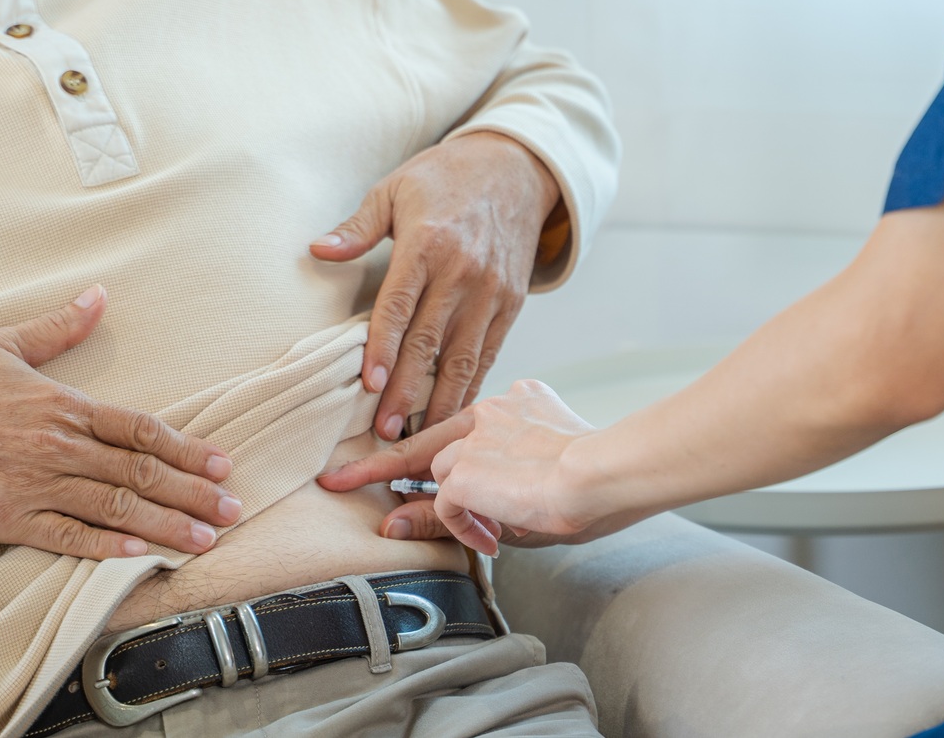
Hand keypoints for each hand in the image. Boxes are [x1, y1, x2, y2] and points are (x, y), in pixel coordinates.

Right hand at [0, 285, 241, 560]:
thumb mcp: (2, 343)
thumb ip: (58, 327)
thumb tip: (100, 294)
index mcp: (62, 405)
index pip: (140, 429)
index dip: (186, 447)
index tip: (221, 463)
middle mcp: (57, 445)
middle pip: (139, 472)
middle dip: (192, 492)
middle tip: (233, 509)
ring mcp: (33, 484)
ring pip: (114, 508)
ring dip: (165, 524)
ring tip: (205, 539)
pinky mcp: (6, 518)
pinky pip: (66, 536)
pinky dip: (105, 547)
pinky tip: (139, 556)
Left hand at [311, 132, 561, 440]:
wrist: (515, 168)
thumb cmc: (444, 178)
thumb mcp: (394, 188)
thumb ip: (357, 226)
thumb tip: (317, 250)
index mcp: (428, 243)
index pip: (400, 304)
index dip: (383, 347)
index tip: (369, 385)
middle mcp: (463, 271)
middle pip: (430, 340)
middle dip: (407, 390)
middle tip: (386, 432)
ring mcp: (492, 290)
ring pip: (464, 355)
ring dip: (441, 400)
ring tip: (418, 436)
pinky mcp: (512, 302)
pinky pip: (490, 352)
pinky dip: (474, 385)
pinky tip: (456, 412)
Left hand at [320, 380, 628, 556]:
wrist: (605, 473)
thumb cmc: (592, 485)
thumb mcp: (528, 494)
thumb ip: (465, 505)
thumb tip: (396, 520)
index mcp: (513, 405)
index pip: (459, 427)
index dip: (429, 446)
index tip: (401, 455)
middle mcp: (487, 411)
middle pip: (422, 441)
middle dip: (376, 466)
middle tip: (338, 480)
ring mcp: (472, 437)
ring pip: (436, 476)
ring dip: (446, 511)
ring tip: (465, 532)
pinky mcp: (463, 467)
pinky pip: (446, 508)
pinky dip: (465, 529)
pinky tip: (494, 538)